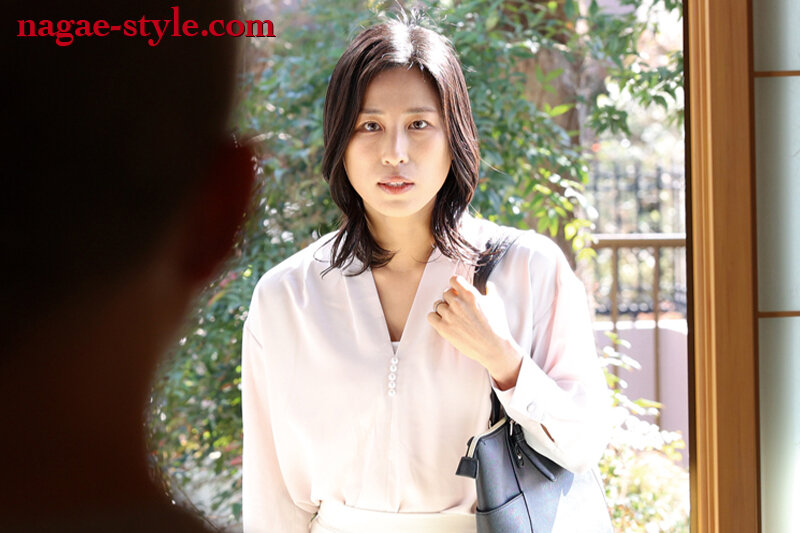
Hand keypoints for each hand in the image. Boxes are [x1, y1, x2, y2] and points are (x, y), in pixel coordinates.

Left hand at [427, 275, 522, 389]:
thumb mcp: (497, 303)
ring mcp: (449, 315)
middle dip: (451, 298)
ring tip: (453, 316)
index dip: (456, 285)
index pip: (454, 279)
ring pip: (437, 304)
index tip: (459, 291)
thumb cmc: (497, 325)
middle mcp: (458, 303)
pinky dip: (435, 317)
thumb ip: (490, 290)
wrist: (493, 347)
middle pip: (445, 292)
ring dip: (444, 309)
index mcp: (470, 294)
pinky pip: (430, 316)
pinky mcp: (443, 328)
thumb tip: (488, 284)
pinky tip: (444, 321)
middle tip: (459, 307)